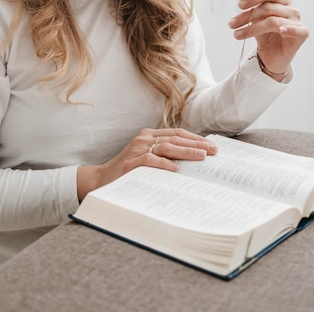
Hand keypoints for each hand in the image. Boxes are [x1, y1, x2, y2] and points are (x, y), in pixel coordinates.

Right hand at [77, 128, 217, 201]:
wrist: (101, 180)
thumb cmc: (128, 171)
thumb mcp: (147, 158)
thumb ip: (164, 155)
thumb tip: (192, 160)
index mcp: (149, 135)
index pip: (176, 133)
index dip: (194, 138)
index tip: (210, 145)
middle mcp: (144, 139)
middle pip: (175, 138)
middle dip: (196, 144)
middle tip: (212, 150)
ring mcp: (137, 149)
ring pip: (167, 146)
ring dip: (186, 151)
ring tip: (201, 156)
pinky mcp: (131, 162)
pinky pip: (151, 160)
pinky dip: (164, 164)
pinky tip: (176, 169)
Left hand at [228, 0, 309, 79]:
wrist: (271, 55)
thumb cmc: (265, 34)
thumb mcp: (257, 17)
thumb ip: (259, 1)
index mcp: (282, 0)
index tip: (239, 5)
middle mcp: (291, 9)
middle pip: (267, 8)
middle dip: (246, 16)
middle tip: (231, 24)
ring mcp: (297, 22)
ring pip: (273, 21)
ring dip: (251, 28)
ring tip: (236, 34)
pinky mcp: (301, 35)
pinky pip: (298, 31)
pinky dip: (289, 29)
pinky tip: (280, 30)